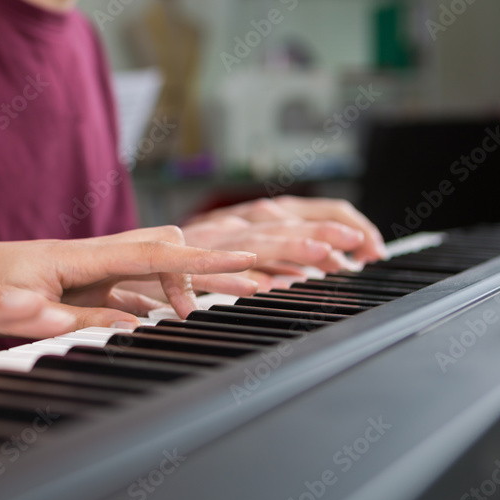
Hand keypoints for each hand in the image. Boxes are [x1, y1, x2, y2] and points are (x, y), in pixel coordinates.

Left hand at [0, 226, 257, 326]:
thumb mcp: (19, 311)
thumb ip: (70, 319)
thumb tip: (127, 327)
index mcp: (79, 257)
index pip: (154, 253)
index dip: (203, 259)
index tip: (251, 260)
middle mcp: (90, 255)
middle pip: (166, 250)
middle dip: (212, 263)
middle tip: (259, 278)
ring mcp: (88, 268)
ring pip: (152, 267)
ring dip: (188, 283)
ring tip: (229, 297)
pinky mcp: (81, 283)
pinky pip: (131, 286)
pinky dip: (158, 297)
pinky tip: (174, 314)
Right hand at [183, 196, 387, 290]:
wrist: (128, 257)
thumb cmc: (187, 257)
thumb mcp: (237, 250)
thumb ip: (278, 256)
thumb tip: (322, 265)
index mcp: (252, 218)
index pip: (306, 213)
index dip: (343, 228)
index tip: (371, 250)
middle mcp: (233, 224)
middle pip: (287, 224)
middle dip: (327, 233)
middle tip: (361, 246)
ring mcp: (207, 242)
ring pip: (254, 242)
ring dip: (291, 247)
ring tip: (324, 255)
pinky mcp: (177, 263)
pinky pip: (208, 272)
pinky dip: (234, 278)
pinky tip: (259, 286)